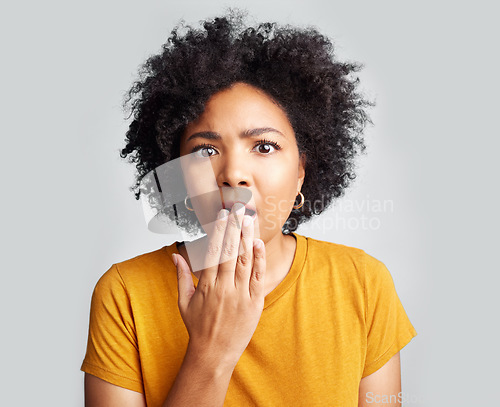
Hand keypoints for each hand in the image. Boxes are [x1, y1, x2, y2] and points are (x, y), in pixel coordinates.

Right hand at [173, 203, 265, 368]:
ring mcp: (240, 295)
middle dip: (233, 227)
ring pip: (243, 260)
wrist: (213, 354)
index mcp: (206, 285)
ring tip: (248, 219)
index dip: (218, 232)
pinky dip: (258, 259)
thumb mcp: (184, 302)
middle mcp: (223, 288)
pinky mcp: (254, 303)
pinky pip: (257, 277)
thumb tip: (176, 255)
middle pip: (229, 251)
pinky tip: (257, 243)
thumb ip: (181, 276)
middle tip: (237, 208)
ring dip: (246, 238)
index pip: (213, 252)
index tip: (221, 215)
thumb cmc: (198, 327)